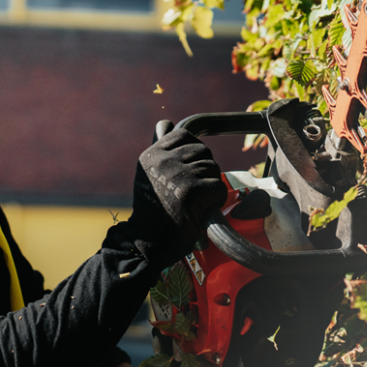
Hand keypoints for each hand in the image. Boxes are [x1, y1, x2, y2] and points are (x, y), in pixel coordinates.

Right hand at [128, 127, 226, 265]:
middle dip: (205, 169)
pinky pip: (218, 187)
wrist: (149, 242)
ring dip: (211, 186)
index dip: (194, 151)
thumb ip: (161, 150)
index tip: (191, 170)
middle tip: (196, 190)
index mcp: (151, 155)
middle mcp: (161, 161)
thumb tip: (166, 123)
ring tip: (197, 202)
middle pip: (203, 150)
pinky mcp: (189, 192)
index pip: (184, 135)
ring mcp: (175, 175)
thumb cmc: (154, 211)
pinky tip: (203, 209)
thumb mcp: (149, 174)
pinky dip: (216, 200)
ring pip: (213, 168)